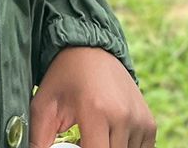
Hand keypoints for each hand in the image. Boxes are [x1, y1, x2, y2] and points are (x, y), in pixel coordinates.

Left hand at [30, 48, 155, 147]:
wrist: (91, 48)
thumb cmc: (64, 77)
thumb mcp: (44, 105)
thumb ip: (38, 139)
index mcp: (97, 111)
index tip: (73, 146)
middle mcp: (124, 116)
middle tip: (80, 140)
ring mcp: (140, 120)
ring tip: (93, 137)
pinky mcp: (149, 123)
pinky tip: (108, 136)